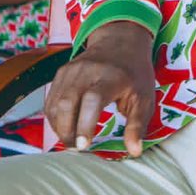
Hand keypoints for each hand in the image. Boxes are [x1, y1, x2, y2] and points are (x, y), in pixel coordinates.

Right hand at [45, 21, 156, 156]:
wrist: (120, 42)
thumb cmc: (135, 75)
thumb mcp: (144, 98)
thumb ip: (137, 125)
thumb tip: (134, 152)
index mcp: (110, 77)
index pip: (92, 100)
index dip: (85, 124)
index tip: (83, 146)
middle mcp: (86, 72)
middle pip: (67, 104)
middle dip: (68, 131)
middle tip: (77, 149)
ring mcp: (70, 71)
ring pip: (54, 104)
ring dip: (59, 127)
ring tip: (71, 142)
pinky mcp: (60, 74)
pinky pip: (50, 101)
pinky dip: (54, 119)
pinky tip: (65, 129)